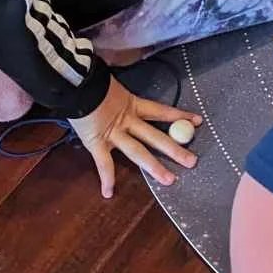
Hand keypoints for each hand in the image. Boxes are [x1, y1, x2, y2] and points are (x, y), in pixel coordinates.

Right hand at [70, 78, 202, 199]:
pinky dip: (106, 178)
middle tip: (192, 162)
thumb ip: (121, 91)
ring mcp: (114, 133)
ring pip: (138, 152)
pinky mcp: (97, 142)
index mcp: (133, 104)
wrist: (74, 84)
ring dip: (153, 167)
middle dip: (174, 150)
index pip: (162, 111)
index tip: (198, 120)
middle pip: (156, 136)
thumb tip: (124, 79)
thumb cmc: (90, 82)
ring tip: (169, 181)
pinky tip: (109, 193)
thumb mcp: (110, 85)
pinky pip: (103, 163)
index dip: (179, 115)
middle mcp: (128, 120)